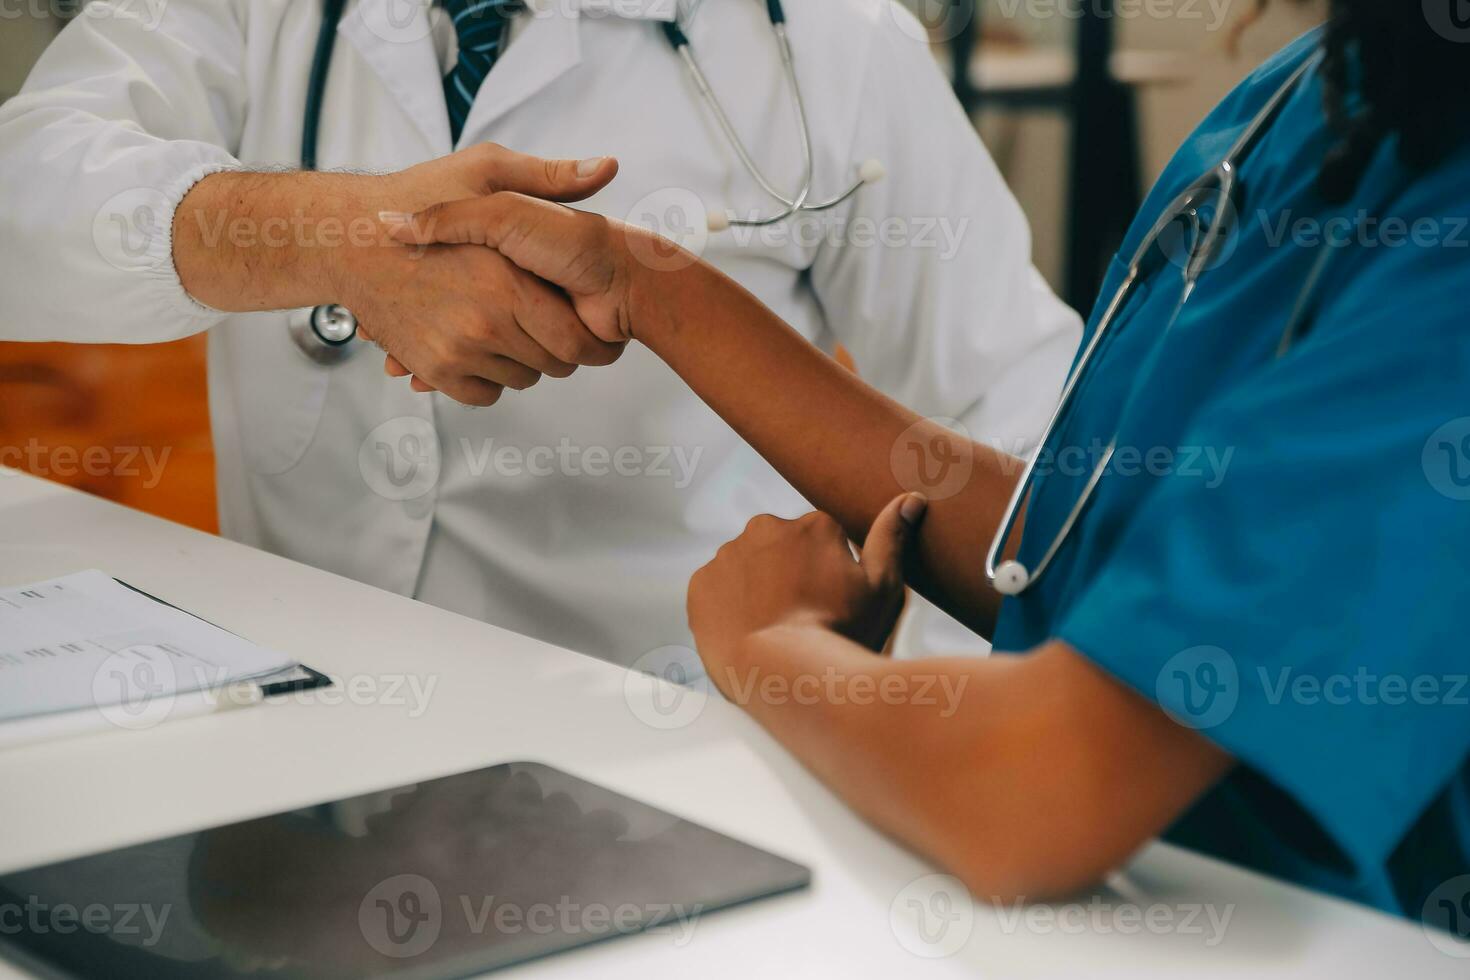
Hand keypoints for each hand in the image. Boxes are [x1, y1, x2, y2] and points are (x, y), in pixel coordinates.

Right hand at [173, 144, 627, 406]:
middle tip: (544, 315)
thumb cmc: (419, 193)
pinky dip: (487, 376)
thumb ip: (550, 177)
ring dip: (521, 360)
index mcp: (507, 283)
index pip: (575, 341)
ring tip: (509, 323)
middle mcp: (483, 325)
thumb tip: (609, 166)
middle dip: (557, 344)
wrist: (347, 237)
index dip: (586, 332)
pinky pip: (483, 393)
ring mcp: (456, 352)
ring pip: (520, 380)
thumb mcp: (488, 171)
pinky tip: (482, 344)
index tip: (579, 313)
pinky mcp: (433, 369)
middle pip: (553, 365)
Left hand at [687, 492, 927, 684]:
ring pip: (746, 568)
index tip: (832, 606)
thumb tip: (911, 498)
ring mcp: (728, 555)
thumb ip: (891, 538)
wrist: (785, 678)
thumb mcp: (883, 588)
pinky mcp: (700, 584)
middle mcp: (765, 528)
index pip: (821, 543)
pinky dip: (727, 607)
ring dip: (757, 590)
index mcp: (813, 525)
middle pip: (780, 550)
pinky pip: (715, 590)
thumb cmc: (842, 635)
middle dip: (790, 576)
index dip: (829, 578)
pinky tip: (747, 633)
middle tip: (803, 619)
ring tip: (774, 631)